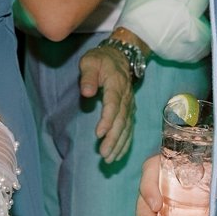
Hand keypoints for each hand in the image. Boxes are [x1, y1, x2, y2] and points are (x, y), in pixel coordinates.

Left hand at [79, 45, 134, 162]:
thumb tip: (87, 93)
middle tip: (103, 154)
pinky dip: (125, 142)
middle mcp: (126, 97)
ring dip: (119, 144)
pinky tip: (118, 154)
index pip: (113, 105)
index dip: (107, 120)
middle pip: (121, 121)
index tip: (99, 134)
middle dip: (113, 139)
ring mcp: (130, 105)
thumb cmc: (101, 60)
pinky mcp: (130, 111)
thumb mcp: (90, 62)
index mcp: (116, 85)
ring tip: (109, 159)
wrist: (120, 56)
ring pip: (127, 127)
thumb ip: (88, 76)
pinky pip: (129, 128)